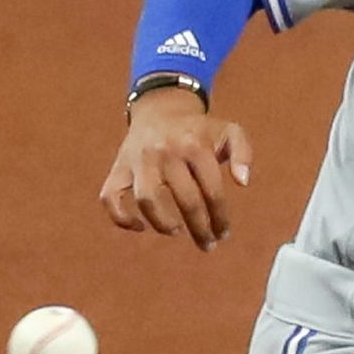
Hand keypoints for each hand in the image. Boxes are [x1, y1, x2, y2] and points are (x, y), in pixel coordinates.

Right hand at [101, 89, 254, 249]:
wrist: (160, 110)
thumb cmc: (200, 130)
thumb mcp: (230, 131)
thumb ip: (243, 153)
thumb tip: (243, 182)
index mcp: (195, 146)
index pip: (212, 190)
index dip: (220, 217)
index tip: (223, 234)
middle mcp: (165, 153)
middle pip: (185, 199)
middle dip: (199, 228)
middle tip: (207, 244)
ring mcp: (139, 160)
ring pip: (146, 198)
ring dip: (162, 222)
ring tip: (176, 232)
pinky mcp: (119, 167)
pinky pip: (110, 196)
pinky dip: (120, 217)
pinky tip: (140, 227)